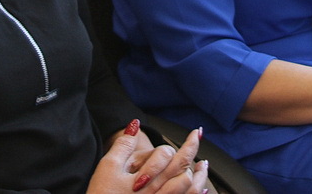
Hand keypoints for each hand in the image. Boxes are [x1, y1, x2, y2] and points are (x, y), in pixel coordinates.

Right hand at [88, 121, 208, 193]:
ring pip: (191, 190)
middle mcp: (160, 192)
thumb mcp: (108, 167)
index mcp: (150, 178)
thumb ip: (123, 145)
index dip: (187, 143)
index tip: (195, 133)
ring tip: (203, 165)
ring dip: (199, 175)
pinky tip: (201, 189)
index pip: (172, 156)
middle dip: (192, 151)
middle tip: (197, 138)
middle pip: (184, 169)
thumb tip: (135, 125)